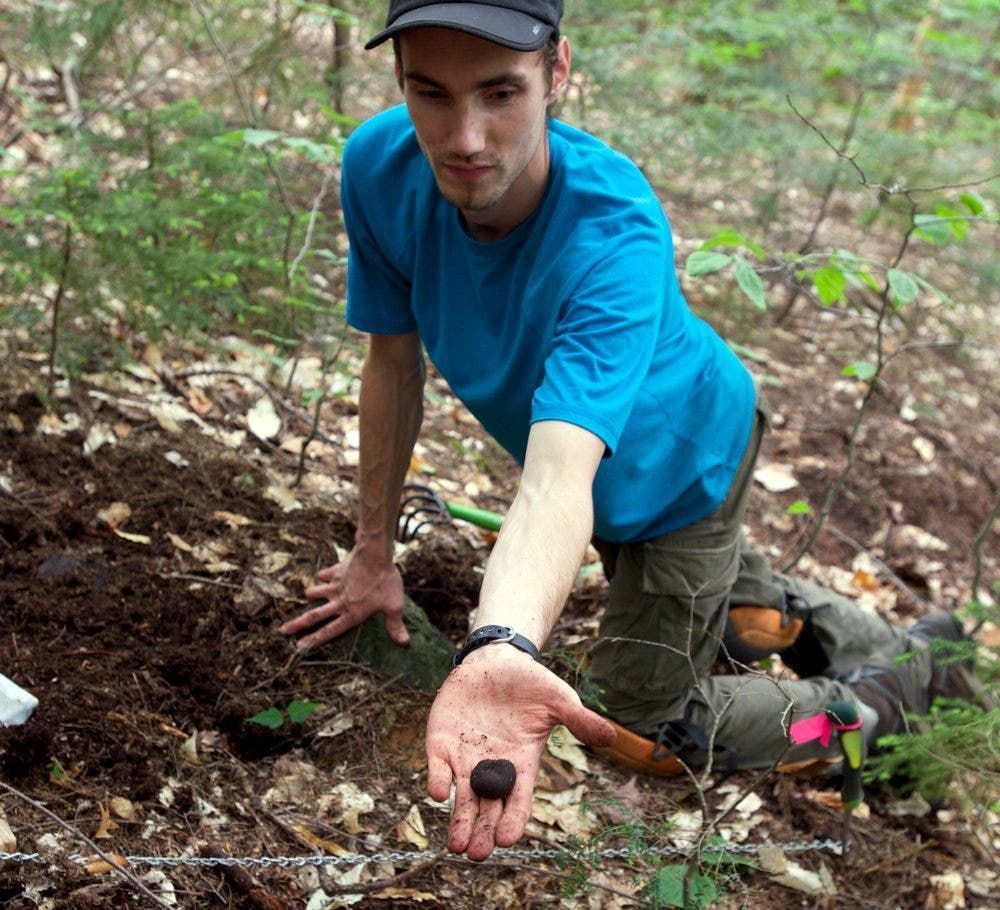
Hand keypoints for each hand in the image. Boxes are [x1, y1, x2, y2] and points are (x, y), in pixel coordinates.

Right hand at [279, 548, 408, 648]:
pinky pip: (327, 574)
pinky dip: (324, 575)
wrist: (374, 555)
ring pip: (318, 592)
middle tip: (282, 630)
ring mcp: (336, 585)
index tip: (299, 647)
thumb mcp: (394, 605)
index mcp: (352, 614)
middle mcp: (340, 602)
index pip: (330, 631)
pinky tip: (322, 575)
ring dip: (311, 594)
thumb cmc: (386, 582)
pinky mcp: (337, 571)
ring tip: (306, 595)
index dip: (314, 640)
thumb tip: (404, 643)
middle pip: (315, 616)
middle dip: (298, 624)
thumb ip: (395, 625)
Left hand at [425, 646, 614, 860]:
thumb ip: (580, 720)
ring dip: (458, 820)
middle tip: (478, 854)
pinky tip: (438, 792)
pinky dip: (437, 779)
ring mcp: (465, 755)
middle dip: (483, 831)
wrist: (496, 659)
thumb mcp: (559, 700)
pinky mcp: (442, 740)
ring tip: (456, 846)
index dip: (513, 820)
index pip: (518, 799)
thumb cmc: (531, 683)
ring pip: (462, 796)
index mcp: (522, 763)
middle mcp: (493, 767)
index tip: (508, 840)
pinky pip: (438, 765)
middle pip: (488, 807)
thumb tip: (612, 737)